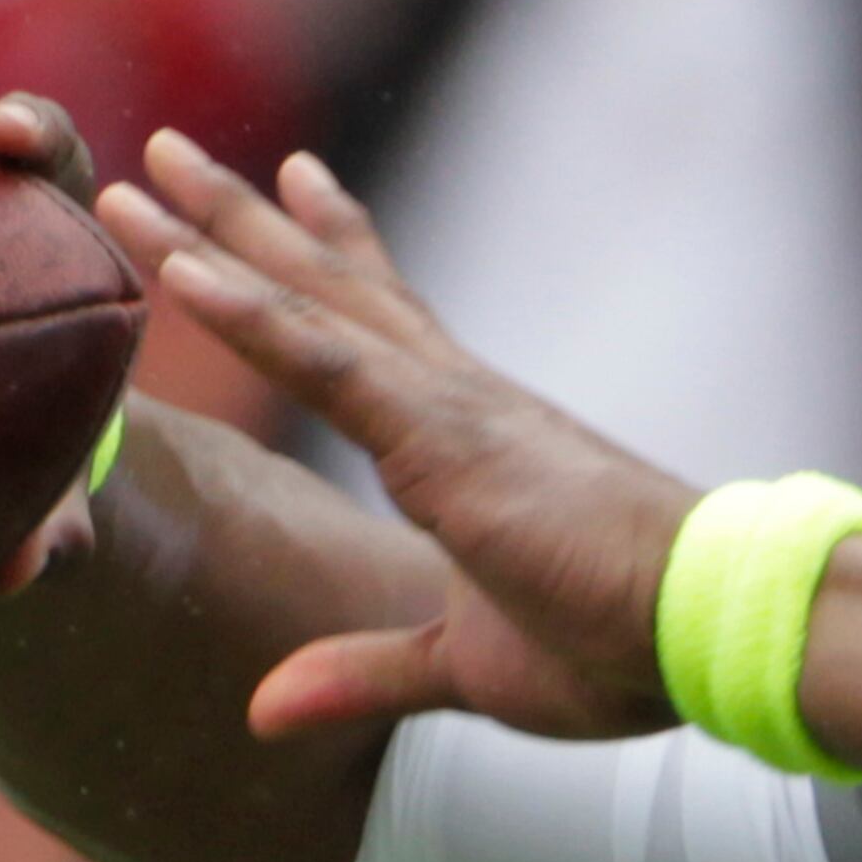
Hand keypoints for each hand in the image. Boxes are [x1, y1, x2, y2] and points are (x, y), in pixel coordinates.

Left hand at [101, 131, 694, 744]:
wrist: (715, 625)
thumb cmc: (621, 644)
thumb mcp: (465, 667)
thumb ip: (366, 672)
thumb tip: (267, 711)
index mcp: (469, 439)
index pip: (380, 326)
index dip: (329, 250)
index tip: (285, 179)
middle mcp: (455, 398)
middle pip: (327, 285)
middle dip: (242, 218)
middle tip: (168, 150)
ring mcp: (448, 408)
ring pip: (308, 301)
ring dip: (218, 235)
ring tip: (146, 169)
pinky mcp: (443, 440)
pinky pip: (324, 362)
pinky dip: (252, 312)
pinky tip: (185, 270)